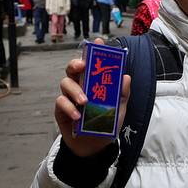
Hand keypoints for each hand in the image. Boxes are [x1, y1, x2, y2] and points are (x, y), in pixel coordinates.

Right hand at [55, 38, 131, 156]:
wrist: (94, 145)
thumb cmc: (106, 123)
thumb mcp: (119, 109)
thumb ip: (123, 94)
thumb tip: (126, 77)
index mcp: (93, 81)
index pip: (91, 63)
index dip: (92, 50)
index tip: (97, 42)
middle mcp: (79, 85)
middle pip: (72, 67)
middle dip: (76, 63)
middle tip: (82, 66)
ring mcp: (69, 96)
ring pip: (65, 82)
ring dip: (75, 90)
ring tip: (85, 102)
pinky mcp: (61, 109)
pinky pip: (60, 102)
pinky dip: (69, 107)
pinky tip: (77, 115)